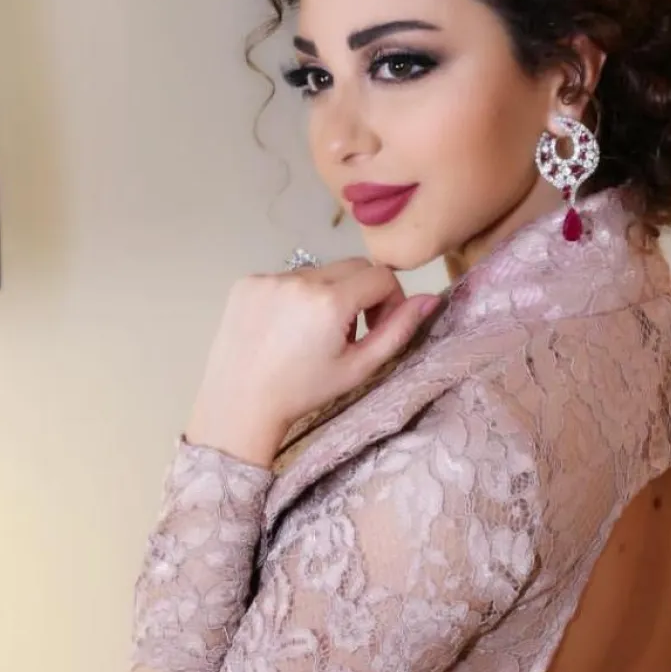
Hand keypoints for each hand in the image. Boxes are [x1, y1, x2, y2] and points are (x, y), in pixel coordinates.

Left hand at [185, 258, 441, 466]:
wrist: (239, 404)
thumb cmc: (303, 392)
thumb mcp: (358, 367)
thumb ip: (398, 331)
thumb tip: (432, 298)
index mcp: (330, 301)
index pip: (381, 276)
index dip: (391, 299)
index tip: (380, 325)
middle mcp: (299, 278)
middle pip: (352, 266)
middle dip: (362, 292)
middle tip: (351, 330)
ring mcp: (269, 277)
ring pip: (319, 272)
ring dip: (327, 294)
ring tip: (312, 334)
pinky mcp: (247, 282)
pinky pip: (286, 279)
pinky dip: (295, 297)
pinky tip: (284, 329)